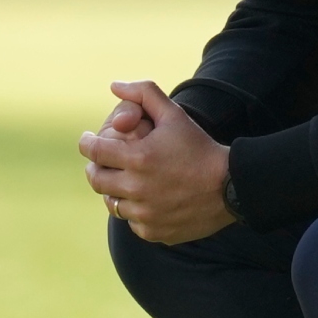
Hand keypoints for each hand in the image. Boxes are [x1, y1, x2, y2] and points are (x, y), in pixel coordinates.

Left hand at [79, 80, 234, 245]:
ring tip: (125, 181)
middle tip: (102, 162)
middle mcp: (137, 189)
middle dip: (95, 168)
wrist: (230, 186)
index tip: (88, 140)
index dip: (86, 143)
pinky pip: (132, 223)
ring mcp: (145, 214)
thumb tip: (114, 85)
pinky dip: (135, 212)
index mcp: (138, 158)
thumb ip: (144, 93)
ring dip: (115, 190)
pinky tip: (147, 200)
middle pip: (96, 180)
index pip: (94, 151)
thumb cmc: (200, 147)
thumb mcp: (175, 114)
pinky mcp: (154, 232)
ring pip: (112, 203)